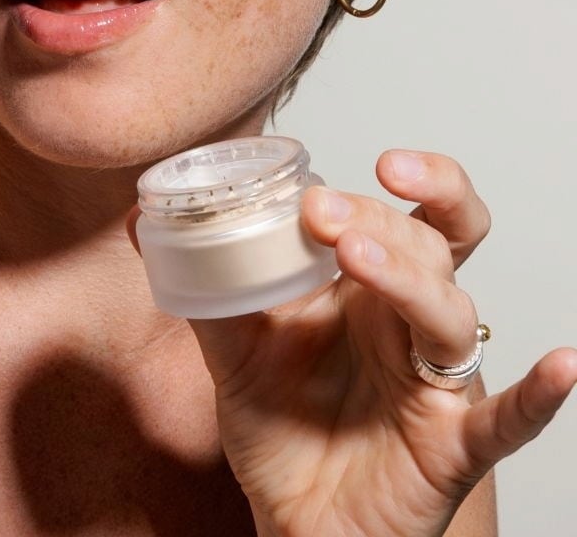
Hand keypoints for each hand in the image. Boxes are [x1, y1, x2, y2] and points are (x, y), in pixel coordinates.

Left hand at [128, 151, 576, 535]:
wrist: (297, 520)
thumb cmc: (283, 425)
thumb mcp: (231, 349)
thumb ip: (200, 286)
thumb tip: (143, 222)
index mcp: (366, 287)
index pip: (402, 214)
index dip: (393, 185)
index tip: (328, 176)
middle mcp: (407, 321)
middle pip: (426, 248)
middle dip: (379, 221)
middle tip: (324, 212)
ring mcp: (433, 380)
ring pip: (447, 312)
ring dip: (410, 277)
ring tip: (359, 256)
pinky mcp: (451, 443)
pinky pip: (508, 419)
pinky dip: (539, 394)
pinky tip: (562, 364)